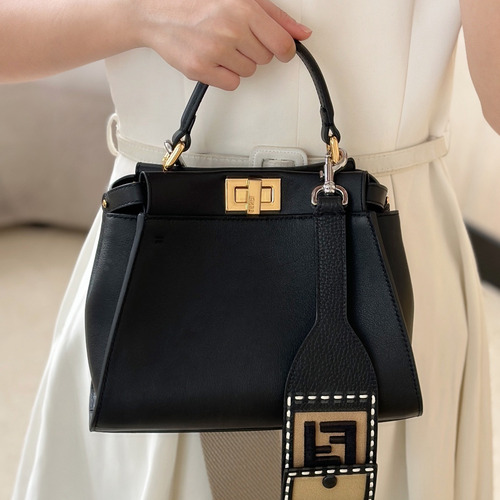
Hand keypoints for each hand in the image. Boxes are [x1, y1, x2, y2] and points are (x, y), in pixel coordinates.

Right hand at [133, 0, 311, 89]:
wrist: (156, 12)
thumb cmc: (196, 3)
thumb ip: (275, 17)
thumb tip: (301, 34)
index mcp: (244, 9)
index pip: (282, 44)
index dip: (284, 50)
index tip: (279, 50)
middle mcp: (231, 30)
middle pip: (265, 59)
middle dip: (254, 50)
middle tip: (234, 38)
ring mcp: (215, 51)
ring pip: (249, 72)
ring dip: (238, 63)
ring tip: (220, 45)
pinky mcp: (201, 69)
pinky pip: (232, 83)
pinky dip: (225, 75)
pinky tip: (213, 58)